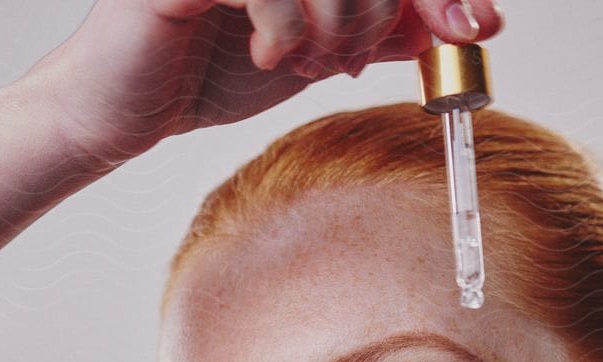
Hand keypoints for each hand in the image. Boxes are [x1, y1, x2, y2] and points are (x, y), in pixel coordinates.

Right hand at [14, 0, 505, 173]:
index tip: (479, 28)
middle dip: (390, 9)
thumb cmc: (205, 72)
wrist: (123, 110)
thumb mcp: (318, 51)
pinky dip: (290, 28)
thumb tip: (456, 21)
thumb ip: (379, 28)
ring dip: (343, 24)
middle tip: (362, 59)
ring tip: (312, 64)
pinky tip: (269, 56)